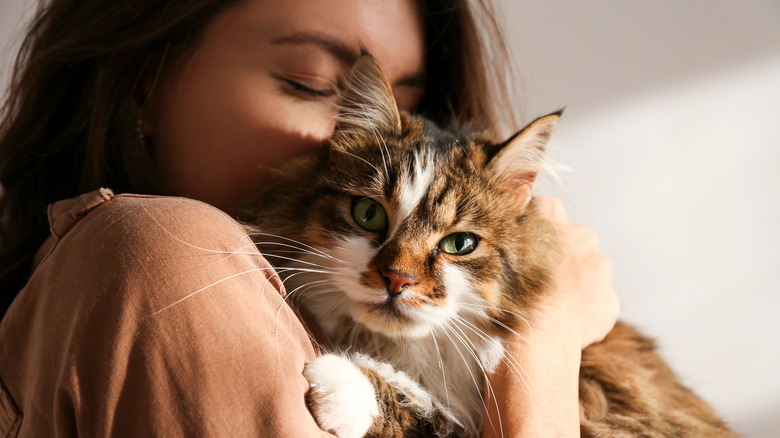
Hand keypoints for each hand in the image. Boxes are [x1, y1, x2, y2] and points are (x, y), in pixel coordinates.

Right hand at [481, 197, 618, 437]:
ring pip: (588, 270)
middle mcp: (581, 236)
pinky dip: (583, 311)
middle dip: (558, 254)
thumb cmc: (500, 294)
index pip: (545, 208)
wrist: (531, 338)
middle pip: (572, 238)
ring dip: (573, 282)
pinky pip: (597, 302)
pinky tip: (562, 324)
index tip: (522, 246)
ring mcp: (600, 270)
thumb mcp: (487, 251)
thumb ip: (500, 231)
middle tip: (533, 280)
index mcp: (550, 217)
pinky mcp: (609, 302)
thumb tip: (499, 221)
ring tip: (547, 306)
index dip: (532, 227)